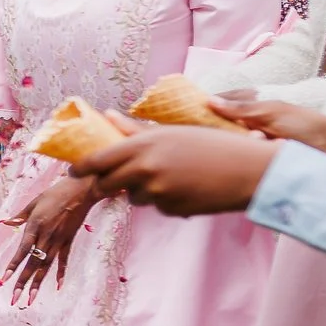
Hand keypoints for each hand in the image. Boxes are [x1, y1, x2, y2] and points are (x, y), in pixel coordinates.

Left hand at [0, 173, 98, 301]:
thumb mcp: (34, 202)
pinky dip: (60, 273)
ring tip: (30, 298)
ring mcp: (59, 240)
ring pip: (46, 266)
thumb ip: (21, 216)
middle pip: (33, 264)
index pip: (22, 251)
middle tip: (15, 299)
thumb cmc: (55, 193)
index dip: (13, 266)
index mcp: (35, 227)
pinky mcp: (69, 241)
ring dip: (37, 283)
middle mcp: (47, 237)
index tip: (4, 280)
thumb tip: (7, 223)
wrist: (82, 190)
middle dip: (23, 283)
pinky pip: (64, 260)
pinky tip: (57, 286)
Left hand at [77, 120, 280, 215]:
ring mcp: (157, 192)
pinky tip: (189, 188)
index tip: (74, 170)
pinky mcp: (170, 210)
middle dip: (105, 185)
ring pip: (134, 197)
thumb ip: (137, 130)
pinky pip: (157, 207)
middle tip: (110, 182)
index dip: (82, 168)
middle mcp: (145, 168)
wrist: (250, 171)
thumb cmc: (215, 144)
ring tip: (173, 176)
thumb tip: (108, 115)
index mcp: (144, 144)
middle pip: (107, 185)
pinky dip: (166, 200)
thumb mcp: (174, 132)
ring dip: (142, 191)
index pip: (97, 160)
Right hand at [208, 94, 325, 155]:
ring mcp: (249, 139)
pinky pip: (237, 156)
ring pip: (226, 142)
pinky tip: (238, 158)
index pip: (215, 101)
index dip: (198, 106)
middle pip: (215, 124)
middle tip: (199, 137)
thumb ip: (240, 108)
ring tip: (245, 143)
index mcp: (249, 103)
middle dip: (211, 130)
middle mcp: (245, 120)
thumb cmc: (304, 124)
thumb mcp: (271, 112)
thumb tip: (208, 101)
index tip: (179, 114)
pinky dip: (237, 156)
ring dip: (230, 144)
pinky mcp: (254, 156)